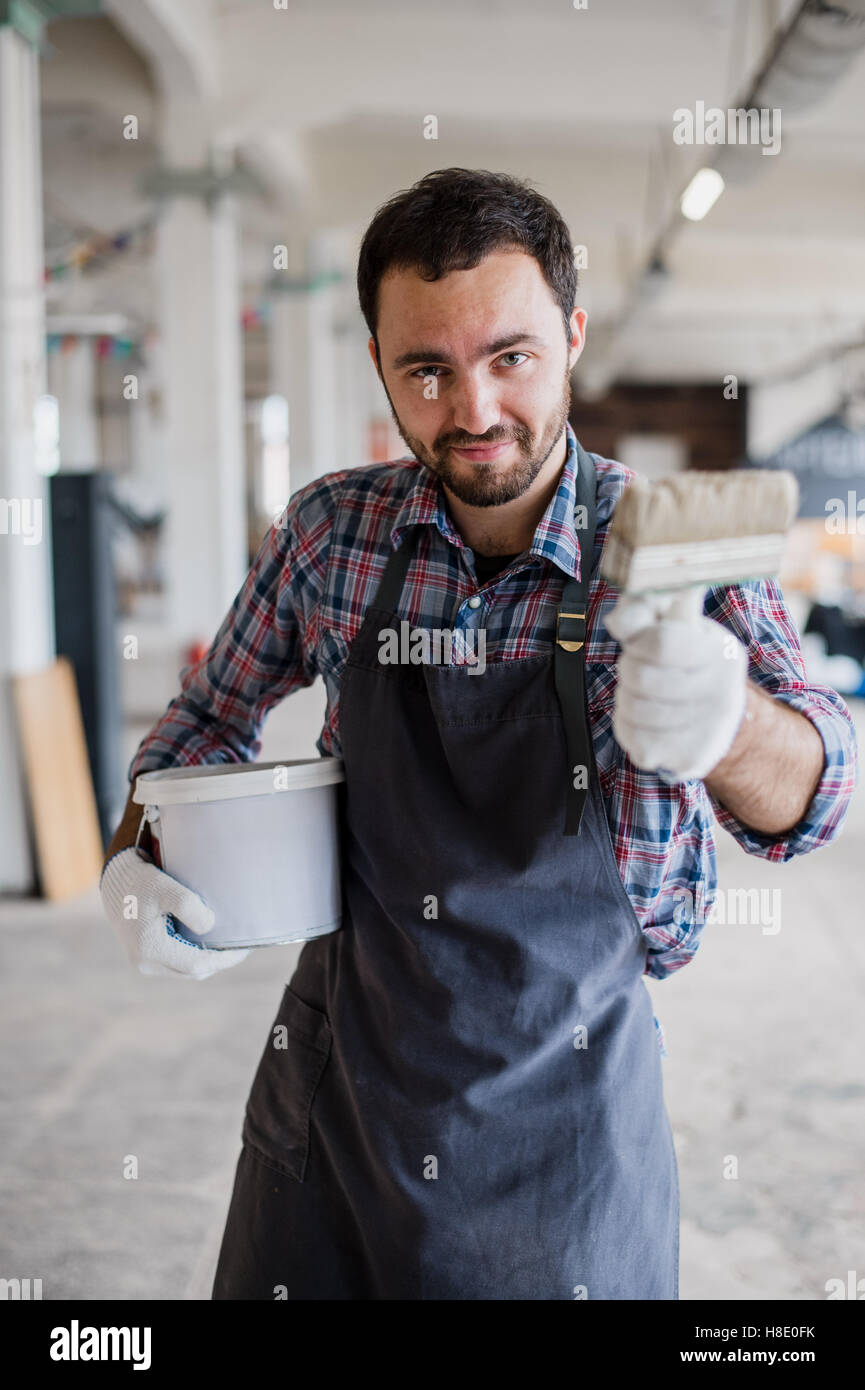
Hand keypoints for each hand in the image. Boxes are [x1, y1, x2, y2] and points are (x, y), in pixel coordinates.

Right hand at [100, 846, 248, 978]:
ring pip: (186, 971)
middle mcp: (145, 962)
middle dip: (220, 961)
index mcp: (149, 949)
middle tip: (241, 946)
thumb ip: (189, 906)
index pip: (197, 964)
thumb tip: (210, 926)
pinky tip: (209, 942)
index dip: (224, 958)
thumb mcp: (165, 888)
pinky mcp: (146, 958)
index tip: (244, 947)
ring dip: (208, 960)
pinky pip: (178, 964)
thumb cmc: (141, 882)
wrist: (116, 883)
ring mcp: (145, 963)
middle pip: (194, 971)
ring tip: (229, 945)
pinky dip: (195, 956)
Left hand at [604, 592, 747, 781]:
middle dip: (629, 671)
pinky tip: (647, 724)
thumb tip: (617, 621)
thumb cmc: (686, 662)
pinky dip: (629, 729)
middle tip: (641, 673)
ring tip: (644, 698)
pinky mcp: (691, 760)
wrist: (718, 721)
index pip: (660, 642)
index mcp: (719, 650)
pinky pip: (633, 740)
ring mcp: (709, 730)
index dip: (639, 642)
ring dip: (627, 701)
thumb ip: (643, 613)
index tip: (642, 644)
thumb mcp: (674, 626)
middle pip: (639, 677)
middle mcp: (722, 691)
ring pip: (632, 710)